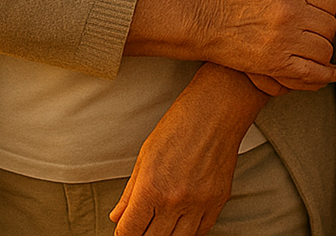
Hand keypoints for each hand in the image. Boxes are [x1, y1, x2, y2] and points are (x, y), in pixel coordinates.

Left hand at [110, 65, 263, 235]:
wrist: (216, 112)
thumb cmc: (180, 126)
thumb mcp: (145, 156)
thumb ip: (130, 192)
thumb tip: (118, 217)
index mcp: (152, 188)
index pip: (129, 232)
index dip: (123, 234)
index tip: (125, 230)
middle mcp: (175, 201)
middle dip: (142, 235)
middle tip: (142, 225)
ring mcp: (199, 203)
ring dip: (166, 235)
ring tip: (161, 224)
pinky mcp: (218, 202)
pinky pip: (201, 231)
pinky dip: (189, 231)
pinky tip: (182, 220)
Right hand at [201, 0, 335, 91]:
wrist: (205, 20)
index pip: (333, 0)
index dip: (332, 12)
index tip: (324, 19)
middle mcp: (293, 9)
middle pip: (330, 27)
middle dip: (328, 36)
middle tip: (320, 40)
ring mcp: (285, 36)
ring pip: (324, 51)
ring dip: (324, 57)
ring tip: (318, 57)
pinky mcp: (276, 61)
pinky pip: (312, 72)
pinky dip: (323, 77)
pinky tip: (328, 76)